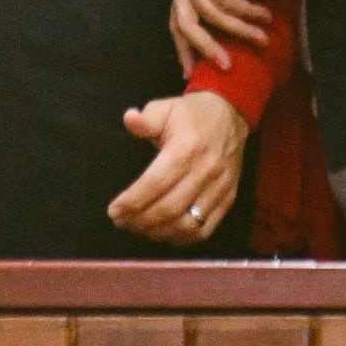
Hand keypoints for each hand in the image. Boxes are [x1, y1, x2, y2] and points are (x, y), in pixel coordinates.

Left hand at [109, 89, 246, 246]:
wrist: (231, 114)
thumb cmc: (193, 114)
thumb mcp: (167, 107)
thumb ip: (147, 118)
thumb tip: (129, 119)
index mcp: (187, 147)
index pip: (156, 183)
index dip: (132, 201)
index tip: (114, 210)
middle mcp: (206, 170)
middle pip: (169, 208)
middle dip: (140, 220)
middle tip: (121, 221)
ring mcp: (220, 188)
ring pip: (186, 224)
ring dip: (158, 232)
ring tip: (139, 228)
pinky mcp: (228, 199)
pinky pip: (204, 230)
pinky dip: (181, 238)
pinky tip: (164, 232)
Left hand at [167, 0, 271, 68]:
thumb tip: (224, 29)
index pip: (175, 20)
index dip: (183, 46)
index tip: (189, 70)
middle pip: (185, 24)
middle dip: (205, 47)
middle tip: (225, 65)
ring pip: (213, 14)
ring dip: (240, 30)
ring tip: (262, 38)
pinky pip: (229, 0)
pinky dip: (248, 11)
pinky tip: (264, 15)